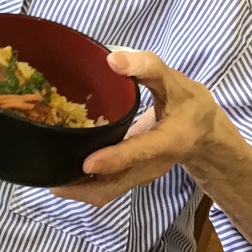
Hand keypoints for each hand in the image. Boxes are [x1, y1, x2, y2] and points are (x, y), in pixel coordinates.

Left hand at [51, 51, 220, 206]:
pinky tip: (60, 168)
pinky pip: (104, 188)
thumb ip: (147, 67)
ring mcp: (140, 175)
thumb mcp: (175, 81)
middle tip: (49, 176)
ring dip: (77, 189)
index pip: (140, 152)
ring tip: (47, 175)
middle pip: (115, 185)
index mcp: (168, 141)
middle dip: (82, 186)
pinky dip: (82, 185)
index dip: (115, 159)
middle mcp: (152, 165)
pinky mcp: (130, 177)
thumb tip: (112, 59)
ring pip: (106, 192)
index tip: (88, 164)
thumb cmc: (188, 104)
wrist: (204, 134)